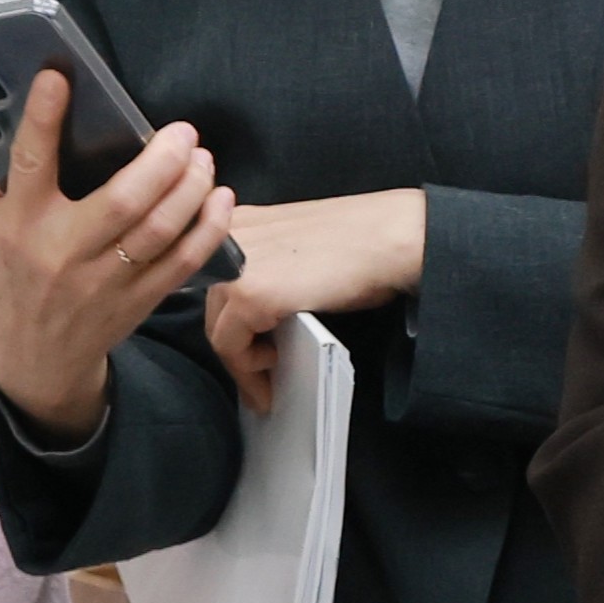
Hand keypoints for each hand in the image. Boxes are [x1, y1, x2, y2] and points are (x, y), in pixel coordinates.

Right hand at [0, 69, 230, 444]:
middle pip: (123, 200)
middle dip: (162, 159)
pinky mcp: (138, 300)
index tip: (59, 77)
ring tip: (201, 157)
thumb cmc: (5, 282)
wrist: (30, 362)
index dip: (43, 119)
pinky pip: (182, 262)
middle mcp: (63, 252)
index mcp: (20, 226)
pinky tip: (220, 198)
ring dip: (191, 188)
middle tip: (182, 131)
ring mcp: (105, 280)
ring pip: (160, 229)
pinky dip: (208, 228)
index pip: (30, 165)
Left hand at [205, 189, 424, 413]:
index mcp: (238, 221)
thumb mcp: (294, 244)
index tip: (245, 346)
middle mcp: (226, 238)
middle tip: (259, 372)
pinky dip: (249, 371)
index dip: (230, 318)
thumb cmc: (359, 240)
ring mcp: (234, 267)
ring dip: (243, 362)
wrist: (390, 236)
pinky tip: (271, 378)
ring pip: (218, 331)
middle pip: (213, 307)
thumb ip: (266, 265)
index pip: (214, 281)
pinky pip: (232, 348)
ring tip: (268, 381)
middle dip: (236, 344)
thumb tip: (256, 312)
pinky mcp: (249, 296)